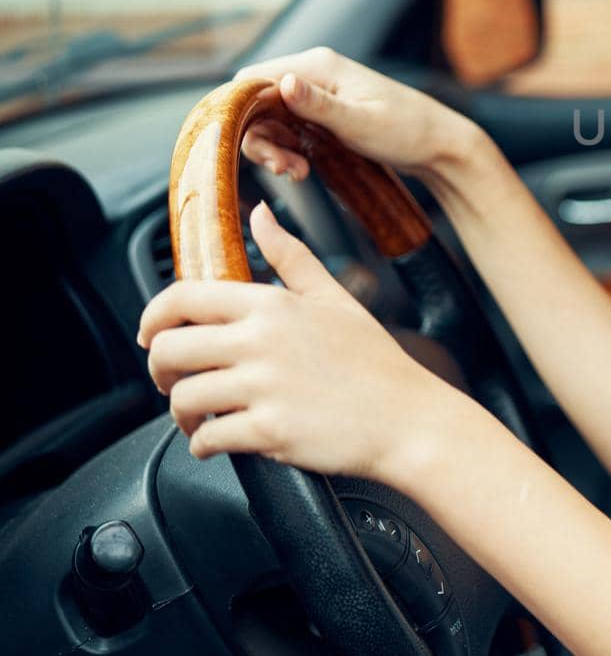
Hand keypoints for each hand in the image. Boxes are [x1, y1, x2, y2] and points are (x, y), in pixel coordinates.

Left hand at [138, 201, 456, 481]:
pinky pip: (207, 439)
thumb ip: (290, 256)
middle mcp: (262, 341)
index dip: (152, 317)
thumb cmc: (375, 362)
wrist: (409, 420)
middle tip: (173, 381)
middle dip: (160, 370)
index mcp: (272, 305)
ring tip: (197, 418)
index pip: (182, 298)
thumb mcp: (335, 298)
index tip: (151, 334)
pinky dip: (202, 445)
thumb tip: (260, 214)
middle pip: (169, 349)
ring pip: (183, 398)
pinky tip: (216, 441)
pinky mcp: (268, 432)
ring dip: (180, 414)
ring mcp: (264, 387)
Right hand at [233, 46, 477, 183]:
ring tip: (295, 172)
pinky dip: (287, 151)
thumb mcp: (361, 122)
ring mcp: (317, 94)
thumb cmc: (408, 131)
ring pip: (269, 120)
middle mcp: (313, 74)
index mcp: (318, 66)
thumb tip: (283, 82)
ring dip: (273, 149)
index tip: (254, 145)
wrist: (440, 146)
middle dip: (260, 138)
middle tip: (281, 168)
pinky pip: (287, 130)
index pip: (253, 79)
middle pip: (257, 103)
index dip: (241, 112)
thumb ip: (318, 105)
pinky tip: (301, 169)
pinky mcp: (323, 114)